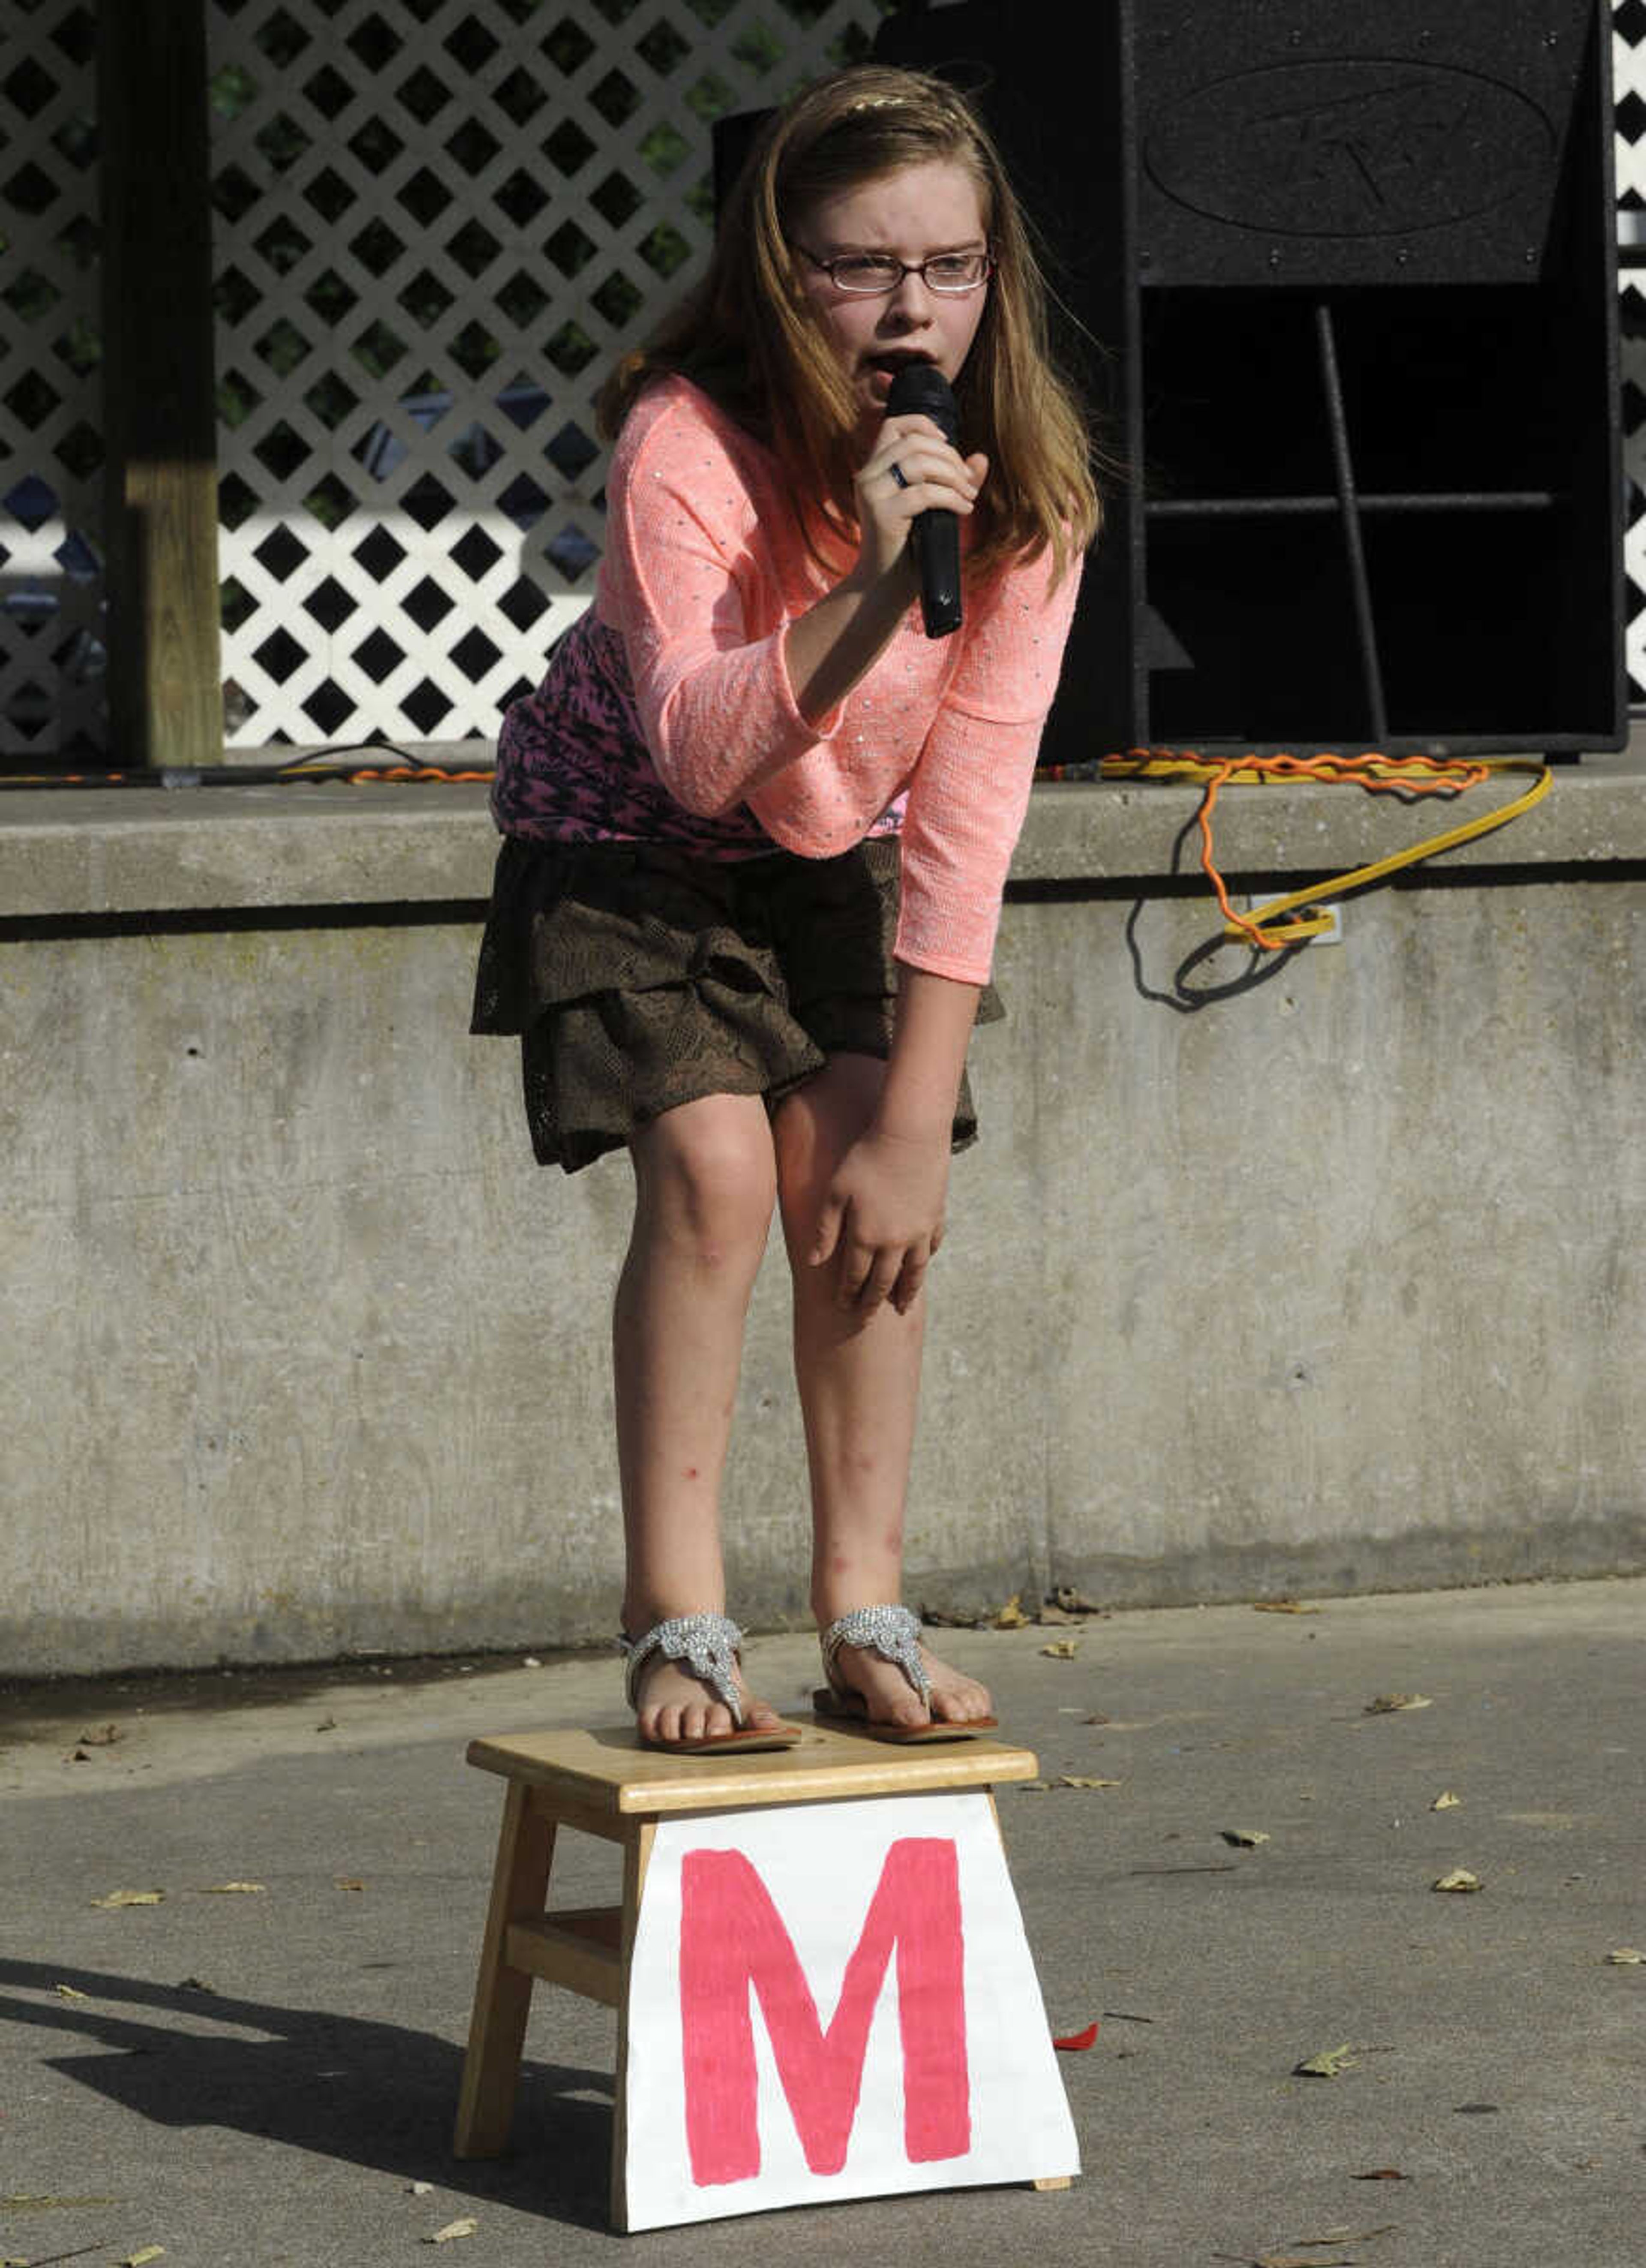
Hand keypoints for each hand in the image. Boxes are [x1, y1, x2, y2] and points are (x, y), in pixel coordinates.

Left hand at [808, 1126, 949, 1316]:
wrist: (909, 1134)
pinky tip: (922, 1265)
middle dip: (873, 1302)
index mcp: (866, 1237)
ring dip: (906, 1291)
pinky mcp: (935, 1216)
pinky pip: (932, 1246)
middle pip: (883, 1281)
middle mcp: (895, 1242)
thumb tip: (813, 1262)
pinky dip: (926, 1259)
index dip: (847, 1294)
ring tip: (902, 1306)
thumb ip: (824, 1230)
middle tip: (866, 1319)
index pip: (855, 1276)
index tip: (843, 1308)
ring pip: (913, 1271)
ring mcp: (919, 1231)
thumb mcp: (835, 1193)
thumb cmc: (864, 1158)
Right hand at [851, 415, 988, 592]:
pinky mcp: (882, 514)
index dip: (924, 425)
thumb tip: (981, 458)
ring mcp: (872, 494)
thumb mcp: (935, 507)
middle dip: (949, 457)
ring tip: (968, 496)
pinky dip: (951, 498)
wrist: (886, 586)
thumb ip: (956, 481)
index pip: (894, 425)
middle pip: (913, 442)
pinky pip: (924, 493)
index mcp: (875, 469)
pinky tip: (963, 510)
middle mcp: (868, 476)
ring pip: (918, 463)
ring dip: (952, 476)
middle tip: (968, 481)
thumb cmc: (911, 547)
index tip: (948, 444)